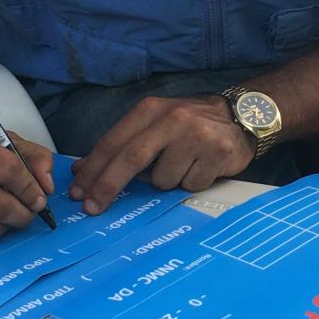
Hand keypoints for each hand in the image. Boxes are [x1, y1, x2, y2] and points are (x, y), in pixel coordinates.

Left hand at [70, 95, 253, 214]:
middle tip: (93, 208)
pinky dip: (191, 182)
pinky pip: (190, 185)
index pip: (113, 143)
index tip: (78, 192)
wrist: (240, 116)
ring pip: (163, 180)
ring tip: (182, 164)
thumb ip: (121, 145)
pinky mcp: (218, 153)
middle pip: (131, 158)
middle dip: (108, 186)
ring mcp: (196, 136)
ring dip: (166, 182)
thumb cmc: (188, 124)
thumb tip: (82, 170)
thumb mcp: (152, 124)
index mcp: (149, 109)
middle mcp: (171, 119)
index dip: (93, 170)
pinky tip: (200, 166)